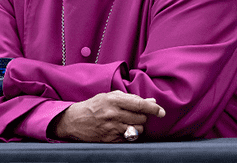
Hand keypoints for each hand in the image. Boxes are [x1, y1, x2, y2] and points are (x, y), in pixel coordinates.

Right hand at [51, 90, 165, 141]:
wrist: (74, 120)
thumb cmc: (94, 106)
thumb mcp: (110, 96)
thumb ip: (130, 98)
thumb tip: (151, 101)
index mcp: (114, 100)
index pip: (139, 104)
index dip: (153, 108)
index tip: (161, 111)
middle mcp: (113, 114)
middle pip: (141, 118)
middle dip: (143, 117)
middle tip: (136, 114)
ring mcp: (112, 128)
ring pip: (137, 130)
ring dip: (137, 126)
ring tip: (129, 122)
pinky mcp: (110, 139)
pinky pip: (129, 139)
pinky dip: (130, 134)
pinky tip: (122, 129)